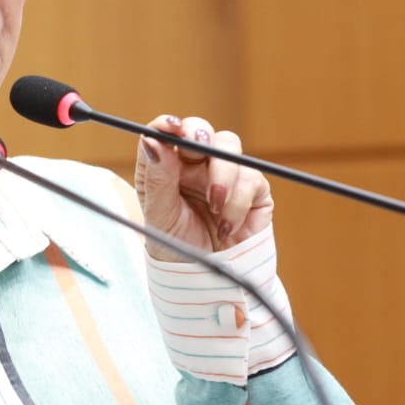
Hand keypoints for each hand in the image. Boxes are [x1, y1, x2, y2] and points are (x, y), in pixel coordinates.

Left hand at [134, 115, 273, 258]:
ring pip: (228, 145)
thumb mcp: (160, 216)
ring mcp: (224, 173)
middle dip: (198, 133)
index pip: (164, 132)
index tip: (170, 126)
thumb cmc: (177, 247)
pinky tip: (226, 226)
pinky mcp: (252, 188)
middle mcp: (193, 164)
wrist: (209, 281)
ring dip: (222, 174)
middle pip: (199, 128)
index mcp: (165, 166)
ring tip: (214, 206)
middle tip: (196, 146)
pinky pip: (251, 177)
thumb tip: (153, 140)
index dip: (167, 123)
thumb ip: (158, 178)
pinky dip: (237, 202)